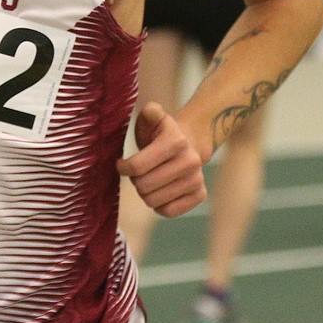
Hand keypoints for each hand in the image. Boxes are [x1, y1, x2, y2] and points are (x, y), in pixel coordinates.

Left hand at [117, 101, 206, 216]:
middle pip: (144, 186)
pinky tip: (161, 192)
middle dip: (135, 181)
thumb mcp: (153, 119)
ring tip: (150, 180)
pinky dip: (160, 205)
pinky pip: (169, 211)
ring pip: (154, 201)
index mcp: (176, 141)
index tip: (122, 164)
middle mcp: (190, 161)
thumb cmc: (161, 133)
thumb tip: (152, 111)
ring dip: (146, 193)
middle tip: (139, 173)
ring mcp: (197, 179)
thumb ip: (150, 112)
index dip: (123, 168)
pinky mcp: (200, 194)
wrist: (189, 143)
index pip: (137, 166)